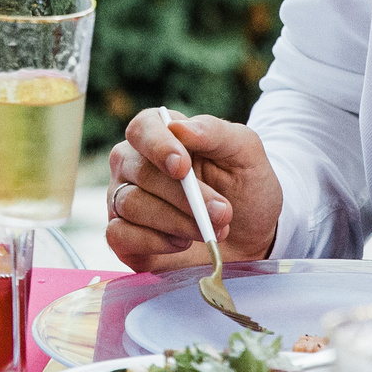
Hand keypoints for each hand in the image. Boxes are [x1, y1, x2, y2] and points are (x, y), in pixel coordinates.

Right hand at [105, 108, 284, 270]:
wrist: (252, 238)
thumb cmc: (244, 187)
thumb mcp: (244, 153)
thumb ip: (215, 132)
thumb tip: (180, 128)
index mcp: (161, 134)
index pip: (142, 128)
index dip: (158, 146)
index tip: (182, 167)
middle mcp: (134, 164)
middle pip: (140, 171)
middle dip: (183, 196)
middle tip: (221, 213)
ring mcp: (123, 199)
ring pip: (131, 204)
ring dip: (177, 221)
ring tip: (210, 230)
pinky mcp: (123, 237)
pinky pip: (119, 235)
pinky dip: (154, 242)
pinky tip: (182, 242)